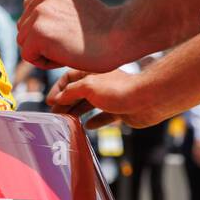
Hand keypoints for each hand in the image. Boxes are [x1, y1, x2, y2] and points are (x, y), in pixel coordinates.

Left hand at [17, 0, 127, 71]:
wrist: (120, 37)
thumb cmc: (103, 29)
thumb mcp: (75, 7)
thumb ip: (54, 9)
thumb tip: (31, 26)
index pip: (31, 11)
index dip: (47, 28)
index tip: (70, 32)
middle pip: (24, 27)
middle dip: (42, 41)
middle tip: (71, 43)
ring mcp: (40, 11)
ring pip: (24, 42)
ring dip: (43, 52)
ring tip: (68, 49)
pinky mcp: (38, 32)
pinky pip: (28, 55)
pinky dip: (43, 63)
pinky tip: (65, 57)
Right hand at [47, 69, 163, 129]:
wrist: (148, 100)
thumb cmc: (119, 90)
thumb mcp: (87, 87)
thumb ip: (70, 92)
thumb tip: (58, 98)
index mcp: (93, 73)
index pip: (69, 77)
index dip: (58, 89)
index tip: (51, 102)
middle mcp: (101, 83)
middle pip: (78, 92)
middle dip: (66, 103)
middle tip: (55, 115)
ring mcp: (111, 97)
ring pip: (90, 104)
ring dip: (77, 112)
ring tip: (67, 121)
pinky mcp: (120, 110)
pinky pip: (104, 116)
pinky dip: (95, 121)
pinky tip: (88, 126)